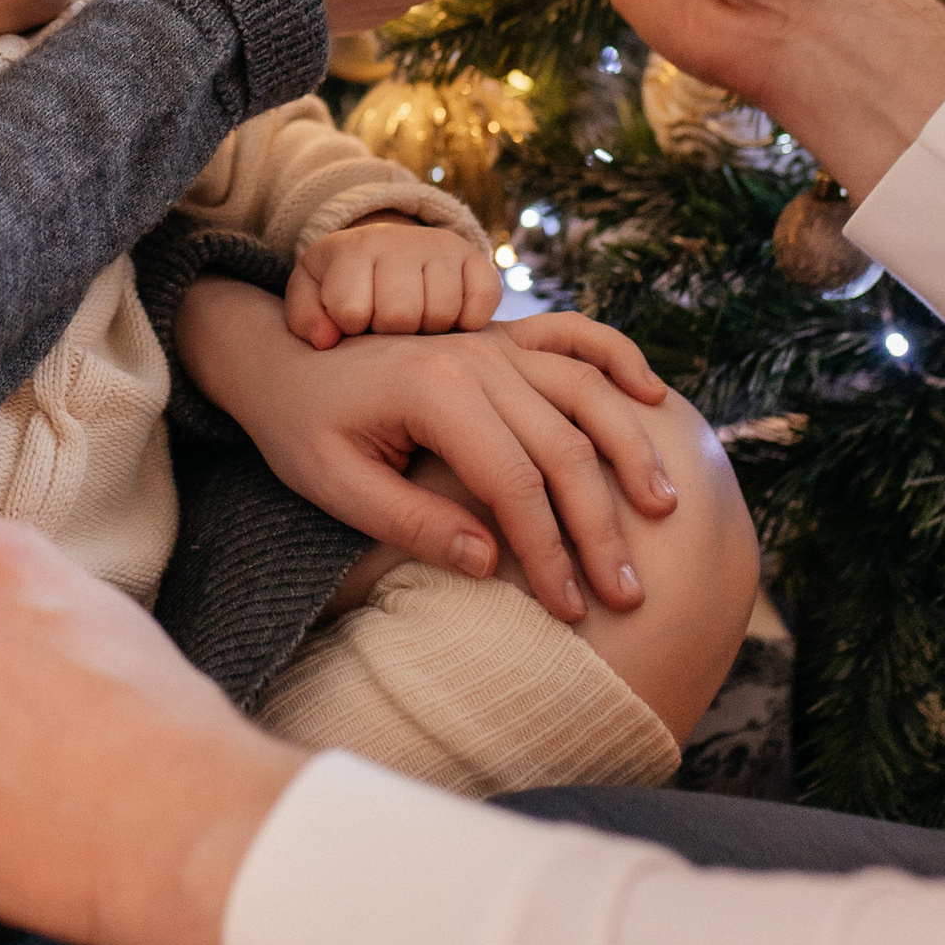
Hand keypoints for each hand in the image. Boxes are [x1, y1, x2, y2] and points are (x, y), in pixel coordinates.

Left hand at [173, 277, 676, 621]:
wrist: (282, 358)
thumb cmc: (303, 430)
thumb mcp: (336, 488)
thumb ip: (413, 523)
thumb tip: (489, 563)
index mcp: (434, 392)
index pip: (515, 483)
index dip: (549, 551)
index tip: (569, 608)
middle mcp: (475, 357)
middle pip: (564, 447)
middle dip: (600, 526)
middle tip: (627, 593)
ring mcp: (491, 341)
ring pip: (585, 392)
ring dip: (630, 449)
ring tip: (662, 510)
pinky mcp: (498, 339)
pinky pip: (574, 336)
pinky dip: (618, 359)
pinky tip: (653, 398)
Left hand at [285, 219, 500, 347]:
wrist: (385, 253)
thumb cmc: (343, 286)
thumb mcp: (310, 296)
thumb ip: (304, 319)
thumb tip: (326, 340)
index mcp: (353, 248)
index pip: (352, 311)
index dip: (351, 328)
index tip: (352, 320)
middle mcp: (400, 240)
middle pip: (401, 316)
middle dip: (391, 332)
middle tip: (386, 325)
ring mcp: (442, 247)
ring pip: (442, 313)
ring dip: (428, 331)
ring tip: (413, 322)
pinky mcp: (478, 260)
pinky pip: (482, 303)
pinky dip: (468, 322)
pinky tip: (447, 320)